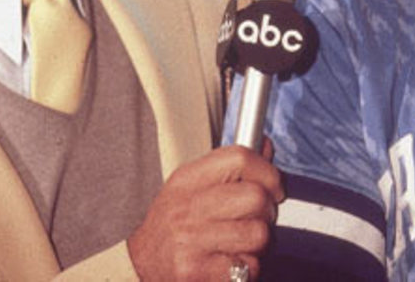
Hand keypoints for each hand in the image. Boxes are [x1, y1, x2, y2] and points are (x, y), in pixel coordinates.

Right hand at [128, 140, 283, 280]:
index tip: (274, 187)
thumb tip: (265, 145)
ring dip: (260, 244)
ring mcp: (191, 240)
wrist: (141, 266)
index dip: (268, 172)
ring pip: (259, 234)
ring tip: (243, 244)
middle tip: (257, 220)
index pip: (240, 158)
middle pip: (256, 197)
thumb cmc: (173, 226)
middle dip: (268, 212)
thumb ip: (231, 168)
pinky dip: (249, 269)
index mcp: (188, 179)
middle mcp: (188, 207)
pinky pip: (249, 267)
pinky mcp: (196, 271)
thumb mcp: (192, 187)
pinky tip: (232, 263)